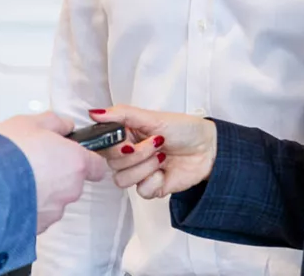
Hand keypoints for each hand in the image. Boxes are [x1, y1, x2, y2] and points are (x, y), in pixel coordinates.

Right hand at [0, 112, 105, 232]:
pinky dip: (28, 205)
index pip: (97, 166)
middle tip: (34, 161)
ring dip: (41, 191)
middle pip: (72, 182)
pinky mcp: (36, 228)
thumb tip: (64, 125)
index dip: (86, 159)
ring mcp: (53, 212)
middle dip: (57, 174)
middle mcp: (69, 190)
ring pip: (54, 200)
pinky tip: (11, 194)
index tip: (74, 154)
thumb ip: (54, 122)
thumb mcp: (29, 123)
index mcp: (75, 163)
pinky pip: (37, 214)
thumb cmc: (6, 153)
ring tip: (17, 179)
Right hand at [88, 106, 217, 198]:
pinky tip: (165, 171)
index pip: (103, 146)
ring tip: (162, 157)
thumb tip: (95, 112)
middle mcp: (130, 154)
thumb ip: (122, 114)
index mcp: (126, 136)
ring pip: (122, 180)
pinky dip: (154, 181)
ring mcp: (140, 172)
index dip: (113, 146)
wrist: (208, 148)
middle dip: (137, 154)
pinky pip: (141, 191)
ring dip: (144, 167)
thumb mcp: (152, 117)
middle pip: (112, 164)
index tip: (128, 139)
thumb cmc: (184, 129)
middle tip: (156, 143)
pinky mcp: (151, 187)